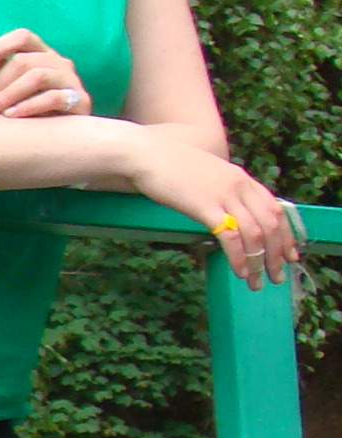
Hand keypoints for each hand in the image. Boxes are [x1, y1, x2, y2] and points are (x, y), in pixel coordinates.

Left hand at [0, 29, 91, 118]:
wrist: (57, 137)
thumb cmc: (25, 109)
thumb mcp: (6, 89)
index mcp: (41, 54)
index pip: (22, 37)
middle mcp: (59, 62)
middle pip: (24, 60)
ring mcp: (71, 80)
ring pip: (38, 76)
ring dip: (10, 93)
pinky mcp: (80, 101)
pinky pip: (54, 97)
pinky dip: (28, 106)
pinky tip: (11, 116)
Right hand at [131, 135, 303, 286]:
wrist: (149, 156)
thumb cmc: (172, 167)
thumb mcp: (209, 175)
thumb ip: (225, 191)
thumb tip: (230, 215)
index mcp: (243, 179)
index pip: (276, 210)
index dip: (287, 235)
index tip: (290, 256)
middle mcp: (240, 187)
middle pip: (271, 225)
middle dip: (277, 255)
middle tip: (276, 277)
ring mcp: (225, 196)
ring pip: (255, 234)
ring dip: (258, 262)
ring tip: (256, 281)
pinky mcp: (206, 207)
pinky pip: (231, 236)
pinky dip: (239, 257)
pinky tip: (239, 271)